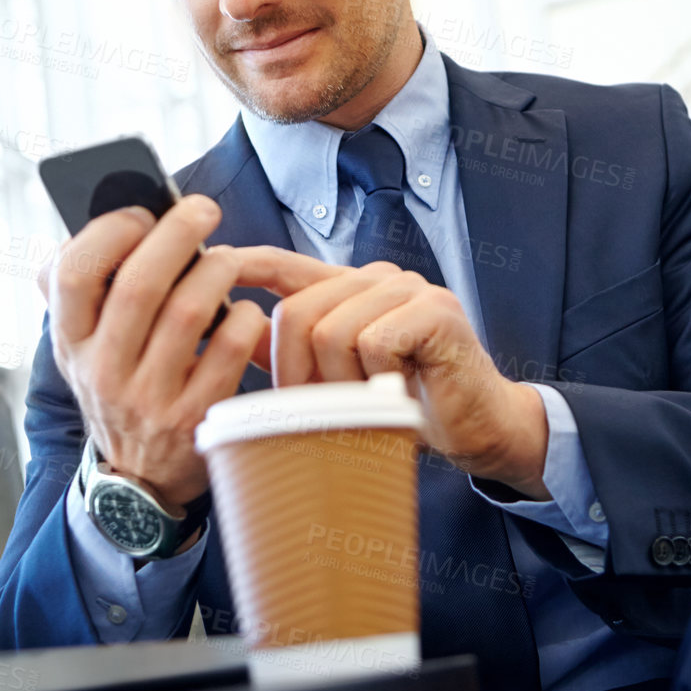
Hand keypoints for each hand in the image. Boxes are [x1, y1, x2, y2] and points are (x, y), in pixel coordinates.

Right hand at [37, 196, 270, 513]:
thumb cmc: (121, 388)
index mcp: (71, 344)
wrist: (140, 480)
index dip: (108, 232)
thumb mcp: (85, 349)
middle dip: (177, 234)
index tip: (140, 212)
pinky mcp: (195, 418)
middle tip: (202, 209)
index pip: (69, 274)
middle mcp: (103, 372)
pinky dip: (245, 319)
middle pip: (139, 285)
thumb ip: (87, 292)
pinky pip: (228, 350)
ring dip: (216, 271)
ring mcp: (149, 399)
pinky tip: (247, 312)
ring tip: (226, 260)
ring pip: (188, 312)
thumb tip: (113, 219)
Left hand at [234, 247, 551, 500]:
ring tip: (372, 401)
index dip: (246, 265)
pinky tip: (401, 392)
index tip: (212, 267)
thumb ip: (295, 352)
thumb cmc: (410, 403)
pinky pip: (373, 342)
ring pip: (331, 331)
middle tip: (322, 408)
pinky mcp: (435, 310)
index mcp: (350, 290)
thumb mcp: (340, 380)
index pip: (286, 265)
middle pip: (297, 312)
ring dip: (342, 383)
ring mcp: (409, 289)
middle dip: (296, 372)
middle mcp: (377, 278)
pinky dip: (378, 379)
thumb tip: (235, 334)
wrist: (478, 426)